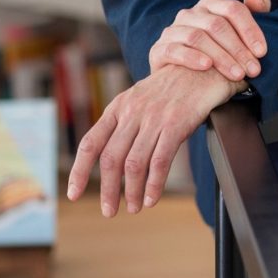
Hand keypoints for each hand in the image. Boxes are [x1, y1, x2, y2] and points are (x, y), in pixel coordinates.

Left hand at [66, 64, 243, 215]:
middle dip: (108, 190)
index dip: (79, 171)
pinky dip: (153, 185)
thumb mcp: (140, 99)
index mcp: (119, 106)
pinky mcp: (176, 123)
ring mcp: (154, 117)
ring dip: (131, 192)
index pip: (91, 142)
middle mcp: (132, 111)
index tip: (73, 194)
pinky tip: (151, 198)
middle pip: (111, 158)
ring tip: (134, 207)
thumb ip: (124, 124)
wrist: (204, 67)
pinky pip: (160, 161)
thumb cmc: (172, 88)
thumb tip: (111, 162)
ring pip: (134, 164)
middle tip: (110, 211)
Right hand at [148, 0, 270, 82]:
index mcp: (211, 4)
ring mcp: (173, 30)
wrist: (183, 81)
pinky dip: (192, 57)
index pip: (233, 9)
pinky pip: (174, 50)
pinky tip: (206, 67)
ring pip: (198, 37)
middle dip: (239, 49)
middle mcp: (190, 13)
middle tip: (253, 69)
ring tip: (237, 74)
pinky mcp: (159, 49)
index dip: (250, 29)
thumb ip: (252, 15)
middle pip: (217, 25)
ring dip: (221, 57)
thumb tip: (254, 0)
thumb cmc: (218, 53)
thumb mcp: (237, 34)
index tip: (262, 52)